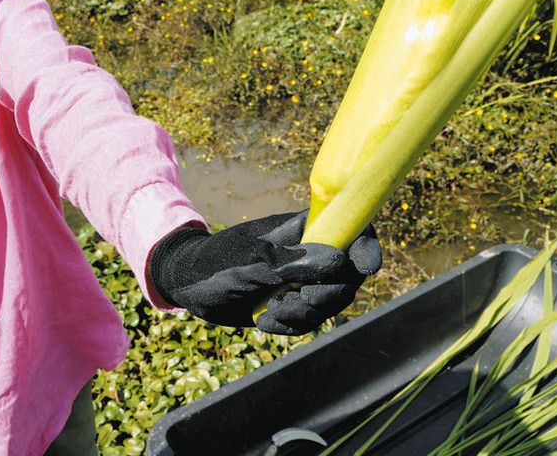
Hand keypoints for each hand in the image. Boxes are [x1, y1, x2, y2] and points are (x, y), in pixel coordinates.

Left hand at [147, 211, 381, 334]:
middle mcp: (310, 253)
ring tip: (273, 310)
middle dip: (328, 295)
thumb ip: (294, 263)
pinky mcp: (292, 304)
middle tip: (299, 300)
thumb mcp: (251, 262)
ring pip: (330, 303)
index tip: (367, 267)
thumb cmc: (215, 263)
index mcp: (304, 229)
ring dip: (305, 315)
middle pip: (348, 276)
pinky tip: (264, 320)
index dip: (366, 246)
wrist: (188, 286)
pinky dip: (290, 326)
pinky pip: (309, 321)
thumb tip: (340, 261)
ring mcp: (302, 280)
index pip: (351, 230)